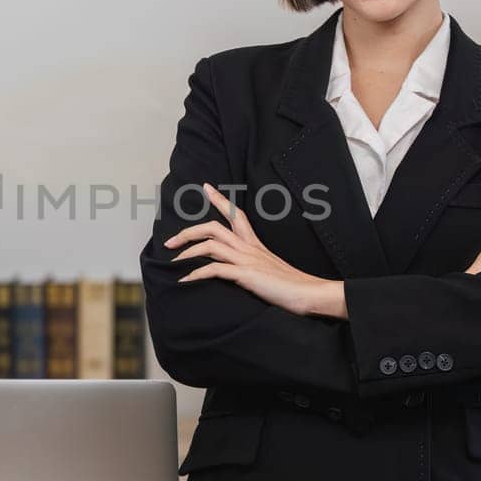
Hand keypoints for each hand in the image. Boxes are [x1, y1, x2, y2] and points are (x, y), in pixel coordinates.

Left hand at [164, 183, 335, 316]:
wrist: (311, 293)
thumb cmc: (292, 286)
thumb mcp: (269, 271)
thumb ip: (253, 267)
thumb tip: (237, 271)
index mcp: (255, 245)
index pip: (237, 215)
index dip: (221, 200)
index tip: (206, 187)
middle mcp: (250, 248)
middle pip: (214, 227)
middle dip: (188, 231)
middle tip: (170, 241)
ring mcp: (248, 260)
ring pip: (210, 245)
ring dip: (188, 251)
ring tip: (174, 262)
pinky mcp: (246, 275)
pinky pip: (215, 269)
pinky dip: (196, 273)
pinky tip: (186, 280)